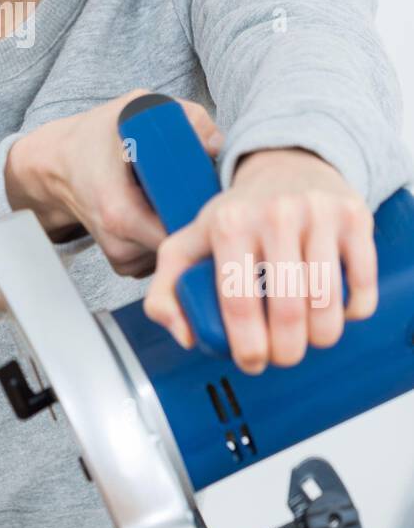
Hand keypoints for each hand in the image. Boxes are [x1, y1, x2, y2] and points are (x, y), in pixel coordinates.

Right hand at [4, 89, 224, 278]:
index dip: (206, 212)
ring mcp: (121, 259)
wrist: (56, 166)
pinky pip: (161, 256)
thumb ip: (185, 117)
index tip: (214, 191)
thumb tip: (218, 145)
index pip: (183, 233)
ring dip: (184, 226)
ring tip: (176, 194)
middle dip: (198, 217)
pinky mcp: (124, 264)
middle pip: (184, 245)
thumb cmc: (94, 136)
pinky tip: (161, 209)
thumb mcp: (137, 109)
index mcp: (121, 212)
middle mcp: (119, 244)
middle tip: (202, 186)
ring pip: (175, 251)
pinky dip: (168, 233)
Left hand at [143, 147, 377, 373]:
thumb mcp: (189, 243)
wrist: (286, 166)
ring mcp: (318, 213)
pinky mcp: (354, 217)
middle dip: (286, 351)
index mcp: (229, 223)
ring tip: (308, 338)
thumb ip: (166, 291)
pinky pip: (362, 285)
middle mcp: (274, 213)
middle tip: (282, 355)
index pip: (238, 303)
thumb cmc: (238, 215)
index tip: (252, 361)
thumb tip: (185, 335)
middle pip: (288, 310)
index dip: (248, 346)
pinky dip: (353, 312)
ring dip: (321, 337)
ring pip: (328, 302)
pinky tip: (337, 311)